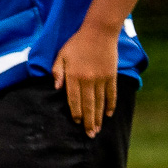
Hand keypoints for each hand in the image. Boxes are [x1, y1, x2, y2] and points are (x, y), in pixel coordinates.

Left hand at [52, 20, 119, 136]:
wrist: (99, 32)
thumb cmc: (77, 43)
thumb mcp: (61, 55)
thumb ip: (57, 71)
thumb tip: (56, 88)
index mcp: (74, 76)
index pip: (74, 99)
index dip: (76, 112)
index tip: (77, 122)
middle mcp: (88, 80)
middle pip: (88, 105)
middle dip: (88, 121)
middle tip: (90, 135)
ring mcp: (101, 79)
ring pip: (100, 102)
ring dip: (99, 117)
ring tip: (98, 130)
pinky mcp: (111, 76)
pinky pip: (111, 94)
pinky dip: (111, 105)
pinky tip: (109, 114)